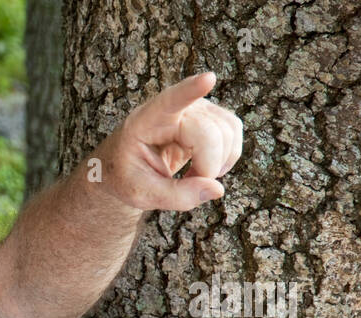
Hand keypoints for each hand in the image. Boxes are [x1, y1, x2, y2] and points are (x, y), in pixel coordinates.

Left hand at [91, 71, 242, 211]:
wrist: (126, 166)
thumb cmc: (128, 176)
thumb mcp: (141, 194)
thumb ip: (176, 196)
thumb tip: (217, 190)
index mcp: (145, 121)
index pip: (171, 101)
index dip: (191, 91)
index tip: (208, 79)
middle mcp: (176, 108)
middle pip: (212, 134)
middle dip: (208, 167)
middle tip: (183, 184)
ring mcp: (197, 108)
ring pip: (229, 132)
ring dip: (217, 164)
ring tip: (190, 175)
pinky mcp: (212, 116)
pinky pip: (234, 134)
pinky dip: (225, 159)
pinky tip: (203, 167)